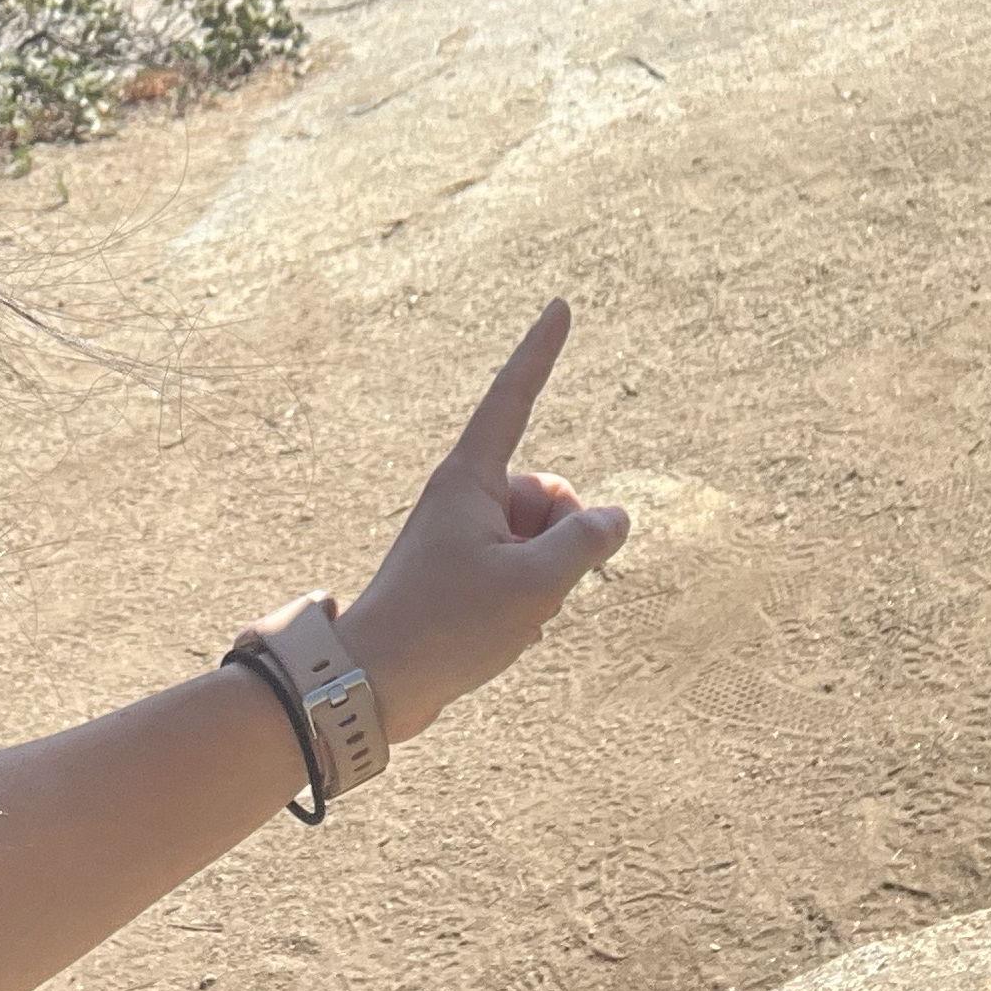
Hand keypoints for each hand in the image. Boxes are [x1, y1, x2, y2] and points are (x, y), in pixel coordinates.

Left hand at [333, 301, 629, 742]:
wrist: (377, 684)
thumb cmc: (447, 625)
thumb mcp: (535, 583)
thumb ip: (586, 542)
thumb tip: (614, 519)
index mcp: (470, 478)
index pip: (513, 397)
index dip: (540, 352)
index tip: (559, 306)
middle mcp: (464, 497)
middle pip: (547, 493)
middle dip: (562, 536)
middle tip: (536, 582)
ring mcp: (464, 538)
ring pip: (540, 540)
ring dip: (546, 578)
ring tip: (511, 615)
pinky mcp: (463, 576)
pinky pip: (523, 574)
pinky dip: (528, 602)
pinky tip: (506, 634)